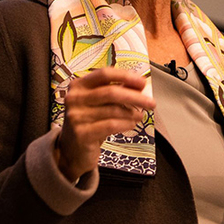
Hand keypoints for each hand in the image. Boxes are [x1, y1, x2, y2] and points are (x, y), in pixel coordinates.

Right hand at [54, 67, 154, 181]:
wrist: (72, 150)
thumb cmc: (89, 122)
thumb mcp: (99, 103)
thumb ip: (115, 91)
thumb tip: (139, 85)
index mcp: (78, 85)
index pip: (104, 74)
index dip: (125, 76)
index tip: (142, 82)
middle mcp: (74, 98)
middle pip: (111, 92)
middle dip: (135, 97)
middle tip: (151, 103)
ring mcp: (76, 116)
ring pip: (113, 110)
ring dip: (132, 113)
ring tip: (140, 116)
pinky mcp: (81, 133)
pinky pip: (110, 125)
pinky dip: (125, 124)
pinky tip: (131, 124)